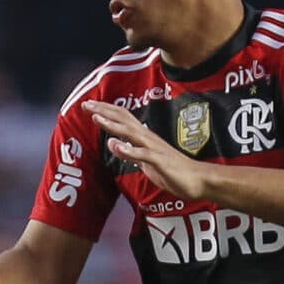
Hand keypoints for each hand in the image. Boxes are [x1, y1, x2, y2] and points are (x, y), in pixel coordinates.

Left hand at [82, 100, 213, 199]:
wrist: (197, 180)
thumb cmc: (172, 170)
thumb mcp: (144, 162)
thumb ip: (129, 152)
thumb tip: (113, 144)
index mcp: (144, 138)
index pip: (123, 119)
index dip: (106, 112)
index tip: (89, 106)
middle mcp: (148, 138)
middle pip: (124, 120)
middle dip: (105, 112)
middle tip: (86, 104)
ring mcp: (154, 148)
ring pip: (131, 133)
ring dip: (113, 125)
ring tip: (96, 118)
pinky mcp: (160, 161)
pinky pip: (143, 155)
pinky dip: (128, 150)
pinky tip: (115, 146)